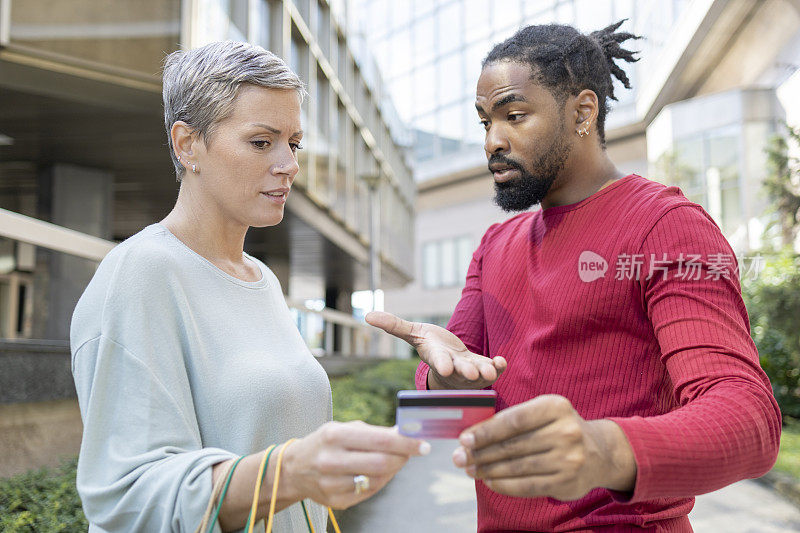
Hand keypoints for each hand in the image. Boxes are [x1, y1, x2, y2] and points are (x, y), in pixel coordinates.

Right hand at [282, 420, 429, 508]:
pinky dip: (381, 481)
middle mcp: (330, 460)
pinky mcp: (335, 501)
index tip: (424, 444)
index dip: (406, 443)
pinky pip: (368, 493)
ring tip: (396, 459)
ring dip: (394, 469)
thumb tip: (408, 434)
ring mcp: (331, 484)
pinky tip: (381, 472)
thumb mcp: (345, 427)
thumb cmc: (328, 442)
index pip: (380, 441)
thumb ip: (376, 432)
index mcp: (334, 435)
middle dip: (403, 457)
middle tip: (414, 451)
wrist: (295, 468)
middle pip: (381, 463)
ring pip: (377, 480)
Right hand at [365, 311, 506, 389]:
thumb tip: (367, 315)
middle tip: (474, 373)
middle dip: (466, 372)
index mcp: (437, 358)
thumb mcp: (413, 334)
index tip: (444, 365)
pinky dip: (498, 366)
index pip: (438, 361)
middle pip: (460, 370)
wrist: (449, 363)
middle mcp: (454, 368)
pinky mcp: (484, 368)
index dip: (441, 363)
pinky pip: (493, 369)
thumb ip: (394, 325)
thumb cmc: (430, 345)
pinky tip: (502, 361)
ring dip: (486, 372)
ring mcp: (470, 370)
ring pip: (478, 374)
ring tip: (491, 371)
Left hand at [452, 395, 635, 499]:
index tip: (464, 439)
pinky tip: (490, 481)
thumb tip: (472, 435)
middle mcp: (566, 431)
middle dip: (482, 452)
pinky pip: (529, 485)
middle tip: (459, 457)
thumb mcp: (542, 413)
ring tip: (471, 470)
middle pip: (514, 445)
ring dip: (489, 470)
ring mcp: (569, 458)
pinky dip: (505, 484)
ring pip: (518, 467)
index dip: (486, 431)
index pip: (514, 420)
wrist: (599, 452)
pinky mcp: (568, 481)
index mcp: (556, 406)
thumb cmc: (558, 428)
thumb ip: (512, 420)